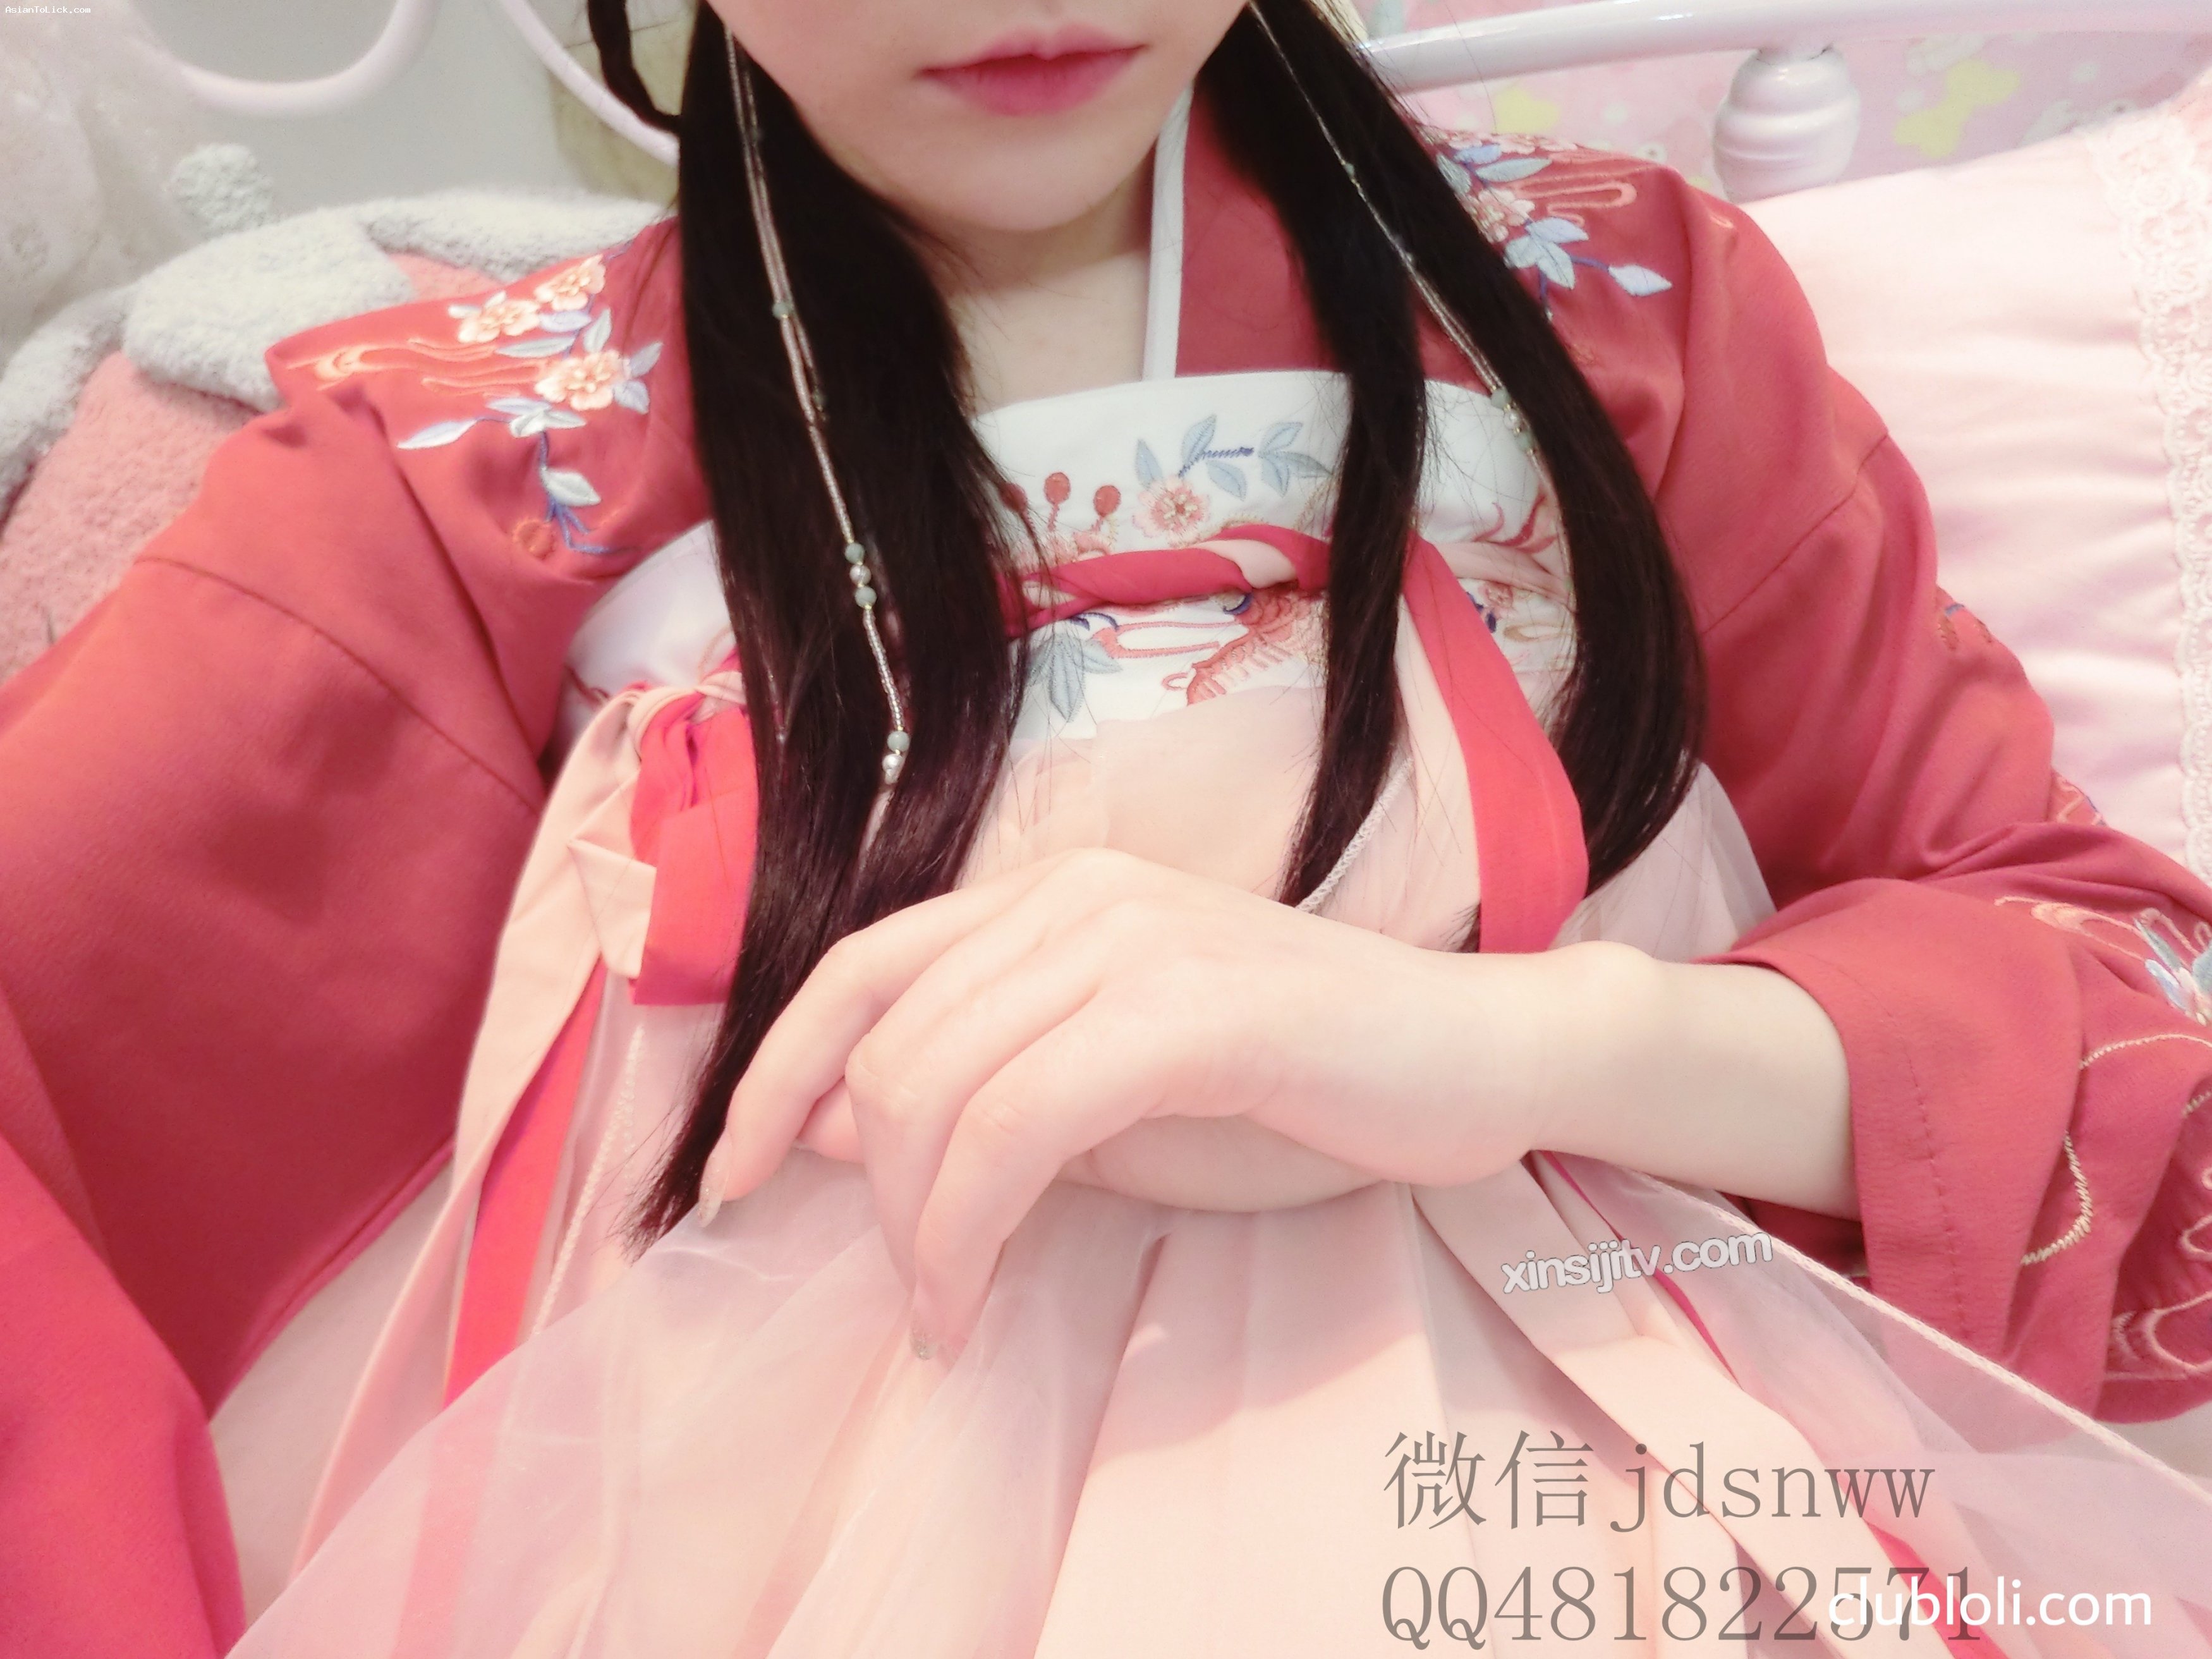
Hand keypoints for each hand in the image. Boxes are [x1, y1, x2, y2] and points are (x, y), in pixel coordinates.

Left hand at [697, 847, 1617, 1352]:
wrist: (1478, 1059)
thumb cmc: (1302, 1085)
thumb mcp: (1115, 1093)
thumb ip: (984, 1092)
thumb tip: (836, 1128)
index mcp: (1052, 891)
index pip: (859, 967)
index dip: (774, 1073)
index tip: (735, 1174)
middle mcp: (1077, 891)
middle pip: (889, 1040)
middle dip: (867, 1186)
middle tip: (916, 1290)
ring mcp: (1134, 937)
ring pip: (938, 1086)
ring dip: (918, 1226)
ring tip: (949, 1308)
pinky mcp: (1189, 1006)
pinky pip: (1020, 1123)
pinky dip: (971, 1224)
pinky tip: (977, 1293)